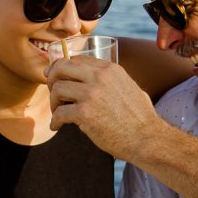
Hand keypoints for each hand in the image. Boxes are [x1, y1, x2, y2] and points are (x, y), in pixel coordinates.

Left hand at [46, 56, 161, 160]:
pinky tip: (57, 127)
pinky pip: (59, 113)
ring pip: (57, 89)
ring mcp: (91, 94)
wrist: (146, 138)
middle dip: (52, 78)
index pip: (77, 59)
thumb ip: (114, 81)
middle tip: (52, 91)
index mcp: (110, 69)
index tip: (56, 76)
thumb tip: (104, 81)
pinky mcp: (84, 113)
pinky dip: (54, 121)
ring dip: (53, 102)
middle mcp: (99, 77)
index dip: (62, 67)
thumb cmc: (141, 118)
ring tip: (57, 112)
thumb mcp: (131, 87)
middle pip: (62, 67)